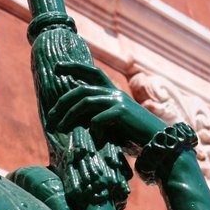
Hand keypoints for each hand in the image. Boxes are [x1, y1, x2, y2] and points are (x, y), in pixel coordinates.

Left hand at [46, 62, 165, 150]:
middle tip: (50, 114)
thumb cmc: (136, 136)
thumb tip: (77, 121)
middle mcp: (115, 93)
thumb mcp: (116, 123)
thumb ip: (100, 117)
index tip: (57, 67)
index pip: (92, 73)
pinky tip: (94, 141)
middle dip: (63, 100)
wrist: (159, 141)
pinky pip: (97, 119)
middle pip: (82, 89)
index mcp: (114, 93)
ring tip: (60, 128)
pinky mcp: (121, 112)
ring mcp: (118, 101)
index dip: (75, 68)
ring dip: (69, 116)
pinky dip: (92, 131)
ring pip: (85, 102)